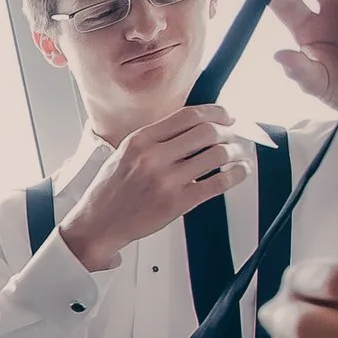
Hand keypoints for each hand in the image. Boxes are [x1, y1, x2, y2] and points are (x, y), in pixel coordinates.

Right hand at [59, 104, 247, 270]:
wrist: (97, 225)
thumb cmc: (110, 192)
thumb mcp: (124, 154)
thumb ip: (155, 139)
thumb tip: (193, 128)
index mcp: (140, 140)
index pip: (188, 115)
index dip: (216, 112)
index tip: (226, 116)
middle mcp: (153, 157)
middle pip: (207, 132)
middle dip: (229, 132)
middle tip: (235, 135)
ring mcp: (166, 180)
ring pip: (217, 155)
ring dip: (236, 152)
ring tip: (239, 154)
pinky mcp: (178, 202)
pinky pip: (218, 183)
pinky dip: (236, 174)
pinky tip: (240, 171)